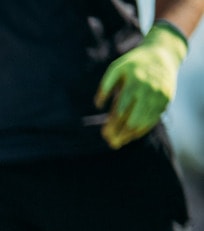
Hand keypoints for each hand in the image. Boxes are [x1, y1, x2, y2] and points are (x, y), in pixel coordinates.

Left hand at [95, 24, 188, 148]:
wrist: (162, 54)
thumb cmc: (133, 63)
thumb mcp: (116, 68)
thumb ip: (105, 86)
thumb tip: (98, 105)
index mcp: (135, 83)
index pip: (121, 110)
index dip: (112, 125)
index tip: (104, 134)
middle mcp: (149, 91)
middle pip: (134, 120)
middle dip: (121, 133)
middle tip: (111, 143)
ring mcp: (160, 96)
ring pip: (145, 122)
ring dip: (131, 134)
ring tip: (119, 142)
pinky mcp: (167, 99)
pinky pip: (154, 119)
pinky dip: (143, 128)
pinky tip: (132, 134)